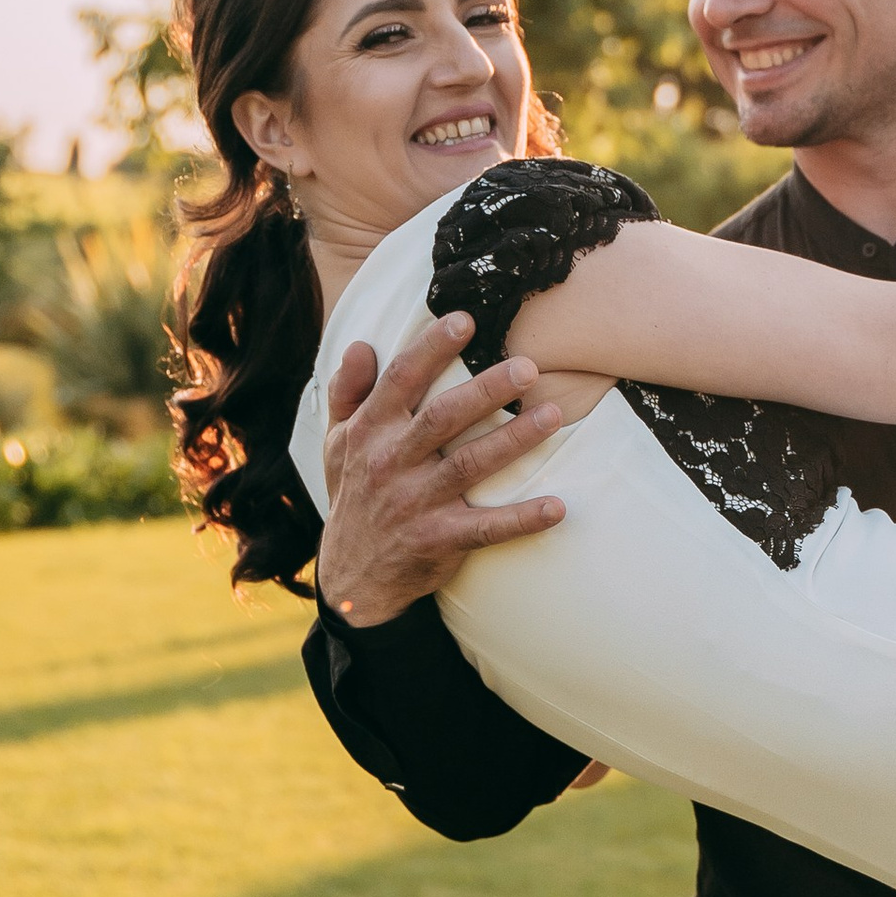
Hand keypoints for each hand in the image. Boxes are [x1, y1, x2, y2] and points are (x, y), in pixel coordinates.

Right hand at [314, 314, 566, 627]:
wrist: (352, 576)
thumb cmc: (354, 495)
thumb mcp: (337, 443)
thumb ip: (348, 393)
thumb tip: (361, 345)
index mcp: (370, 432)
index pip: (400, 381)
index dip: (429, 349)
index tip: (464, 320)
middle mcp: (391, 463)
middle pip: (442, 418)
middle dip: (486, 390)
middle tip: (528, 367)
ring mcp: (416, 503)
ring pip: (469, 465)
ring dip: (513, 440)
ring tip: (553, 415)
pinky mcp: (439, 539)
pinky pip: (486, 528)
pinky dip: (522, 519)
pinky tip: (558, 506)